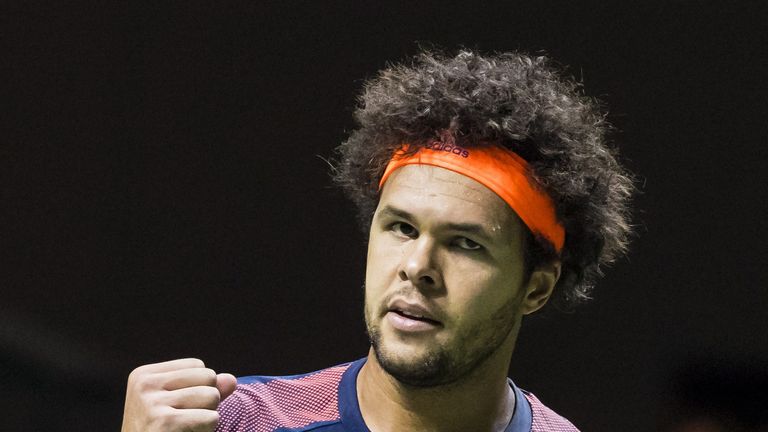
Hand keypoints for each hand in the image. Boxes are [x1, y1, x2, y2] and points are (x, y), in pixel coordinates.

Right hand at [121, 358, 236, 431]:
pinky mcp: (164, 423)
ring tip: (185, 427)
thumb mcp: (178, 404)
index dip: (198, 387)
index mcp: (143, 375)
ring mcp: (152, 404)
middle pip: (208, 376)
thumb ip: (206, 387)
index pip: (197, 365)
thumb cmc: (161, 431)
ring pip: (212, 395)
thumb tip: (232, 380)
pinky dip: (207, 429)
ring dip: (208, 416)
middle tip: (183, 420)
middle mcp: (144, 385)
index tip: (175, 408)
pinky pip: (211, 418)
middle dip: (206, 400)